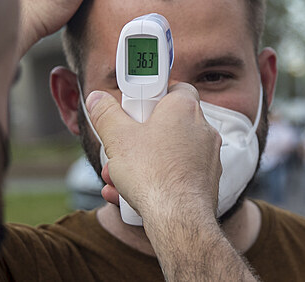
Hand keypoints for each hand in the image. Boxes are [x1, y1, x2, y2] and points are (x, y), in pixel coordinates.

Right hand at [86, 83, 257, 280]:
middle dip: (137, 136)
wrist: (178, 219)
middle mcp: (201, 127)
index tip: (131, 104)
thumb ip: (105, 114)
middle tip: (120, 145)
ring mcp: (207, 155)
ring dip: (141, 161)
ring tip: (117, 176)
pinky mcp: (206, 179)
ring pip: (167, 151)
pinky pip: (176, 172)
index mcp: (184, 107)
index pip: (171, 86)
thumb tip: (97, 99)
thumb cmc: (153, 175)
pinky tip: (130, 193)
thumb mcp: (116, 138)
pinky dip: (155, 179)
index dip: (148, 95)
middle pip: (165, 122)